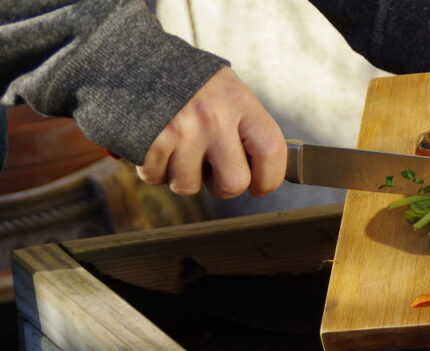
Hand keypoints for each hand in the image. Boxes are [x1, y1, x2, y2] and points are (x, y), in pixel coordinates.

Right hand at [136, 67, 285, 197]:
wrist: (130, 58)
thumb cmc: (187, 83)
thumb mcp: (225, 90)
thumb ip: (246, 126)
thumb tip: (265, 172)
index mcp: (237, 99)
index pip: (271, 150)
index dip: (269, 178)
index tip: (260, 185)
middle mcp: (213, 115)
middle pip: (234, 182)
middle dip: (223, 185)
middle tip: (212, 170)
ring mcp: (180, 129)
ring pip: (189, 186)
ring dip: (182, 176)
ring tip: (179, 149)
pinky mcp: (149, 140)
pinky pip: (156, 178)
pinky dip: (154, 169)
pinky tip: (157, 146)